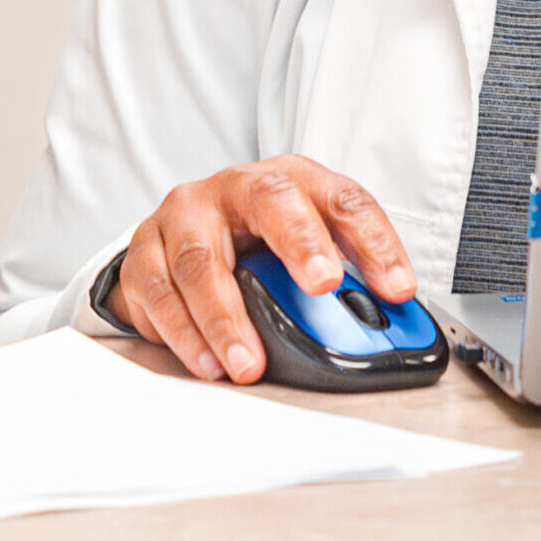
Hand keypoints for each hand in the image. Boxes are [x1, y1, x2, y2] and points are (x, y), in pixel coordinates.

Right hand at [106, 154, 415, 383]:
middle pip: (274, 201)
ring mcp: (186, 213)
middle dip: (302, 242)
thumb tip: (387, 315)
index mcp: (292, 178)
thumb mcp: (306, 239)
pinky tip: (207, 362)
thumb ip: (345, 270)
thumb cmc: (257, 236)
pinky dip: (183, 335)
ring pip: (203, 260)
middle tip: (324, 285)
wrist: (183, 228)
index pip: (345, 200)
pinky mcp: (144, 249)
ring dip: (228, 318)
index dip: (375, 242)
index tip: (397, 286)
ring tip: (249, 362)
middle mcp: (238, 185)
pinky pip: (158, 293)